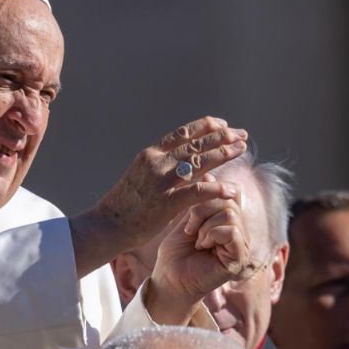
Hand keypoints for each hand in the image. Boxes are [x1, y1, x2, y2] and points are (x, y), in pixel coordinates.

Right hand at [94, 116, 246, 245]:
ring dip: (224, 154)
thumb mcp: (141, 177)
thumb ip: (162, 169)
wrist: (107, 225)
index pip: (183, 133)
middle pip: (196, 143)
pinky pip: (197, 192)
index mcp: (150, 154)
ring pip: (199, 161)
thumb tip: (185, 166)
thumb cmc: (125, 205)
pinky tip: (232, 189)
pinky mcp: (166, 202)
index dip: (206, 126)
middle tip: (241, 134)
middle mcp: (156, 162)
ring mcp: (161, 181)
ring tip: (242, 149)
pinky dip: (217, 189)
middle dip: (222, 137)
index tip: (223, 124)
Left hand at [147, 174, 251, 323]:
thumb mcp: (187, 219)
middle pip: (229, 200)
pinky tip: (202, 246)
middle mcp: (239, 232)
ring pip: (230, 214)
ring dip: (206, 224)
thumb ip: (201, 201)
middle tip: (190, 227)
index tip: (191, 210)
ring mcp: (241, 245)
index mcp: (228, 222)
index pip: (230, 192)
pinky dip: (212, 234)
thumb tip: (209, 174)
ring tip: (196, 238)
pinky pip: (232, 231)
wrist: (168, 278)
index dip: (209, 194)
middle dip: (203, 209)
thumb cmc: (175, 252)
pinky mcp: (239, 258)